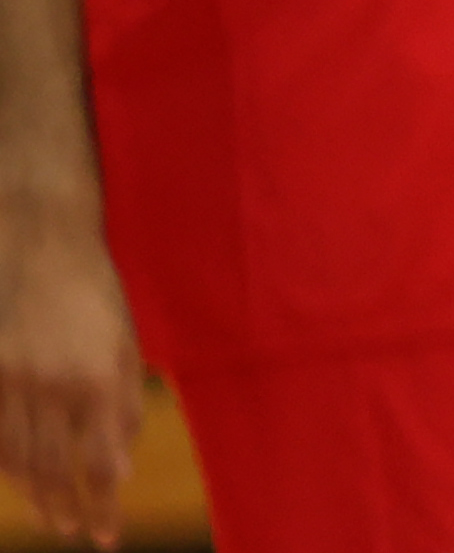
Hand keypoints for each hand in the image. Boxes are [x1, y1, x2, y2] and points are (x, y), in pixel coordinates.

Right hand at [0, 199, 138, 542]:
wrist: (41, 244)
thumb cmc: (95, 292)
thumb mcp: (127, 343)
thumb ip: (125, 405)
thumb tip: (121, 467)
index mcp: (98, 379)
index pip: (100, 464)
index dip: (102, 506)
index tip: (106, 537)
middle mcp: (52, 387)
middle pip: (54, 470)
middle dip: (68, 509)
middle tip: (78, 532)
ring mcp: (11, 381)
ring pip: (16, 459)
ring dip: (35, 496)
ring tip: (53, 518)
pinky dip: (5, 465)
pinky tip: (19, 482)